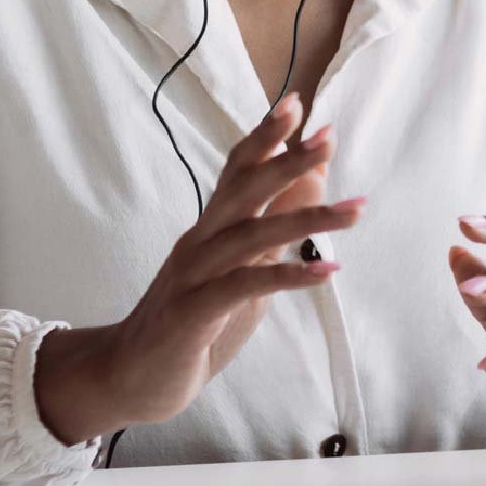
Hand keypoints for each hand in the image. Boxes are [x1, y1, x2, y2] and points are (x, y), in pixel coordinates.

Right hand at [36, 93, 364, 443]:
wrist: (129, 379)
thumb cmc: (190, 324)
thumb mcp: (239, 274)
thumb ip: (271, 232)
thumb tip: (313, 186)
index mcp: (209, 230)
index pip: (237, 173)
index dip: (266, 139)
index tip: (300, 106)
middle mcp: (198, 243)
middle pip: (242, 190)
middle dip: (286, 160)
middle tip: (327, 136)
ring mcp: (192, 277)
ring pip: (251, 236)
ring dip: (306, 220)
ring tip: (355, 210)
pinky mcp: (191, 314)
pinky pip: (243, 287)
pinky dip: (287, 276)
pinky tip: (326, 270)